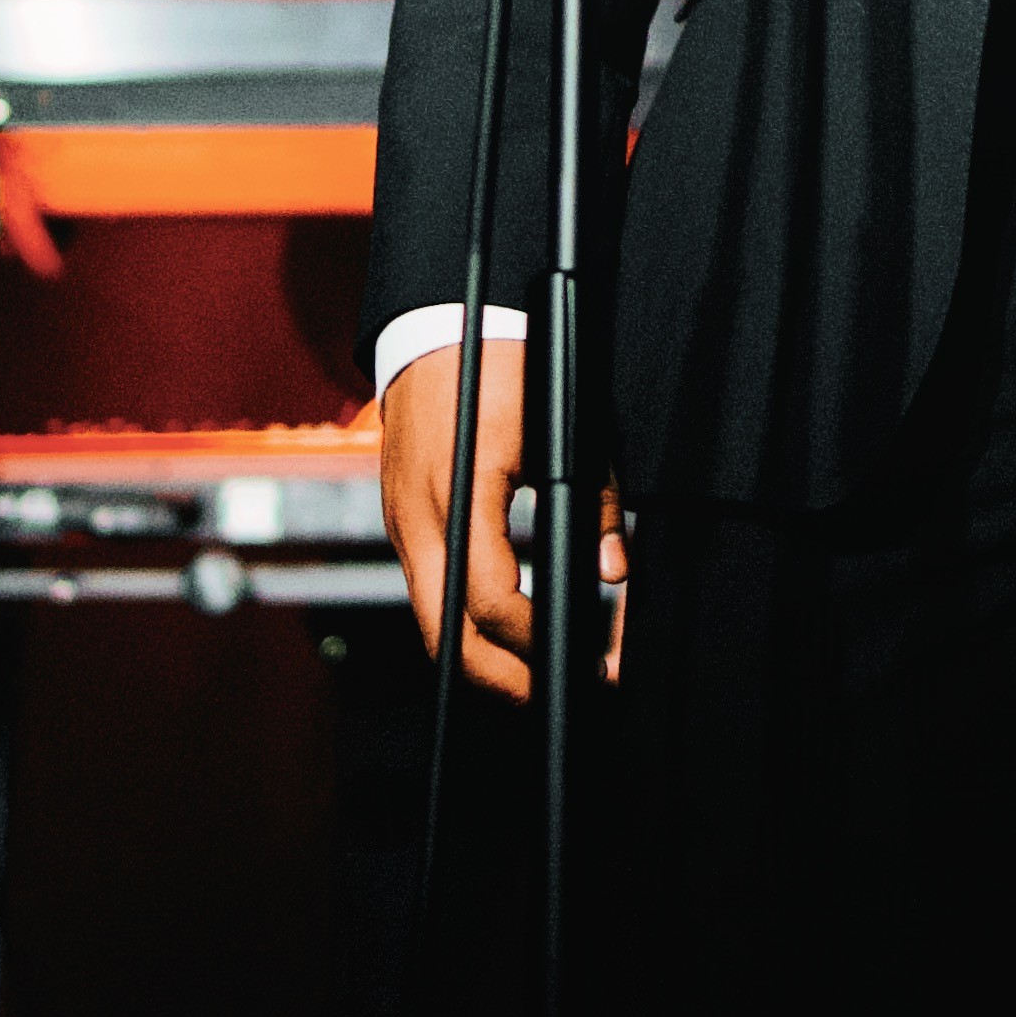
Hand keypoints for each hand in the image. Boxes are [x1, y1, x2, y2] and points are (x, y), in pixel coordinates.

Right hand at [377, 336, 626, 709]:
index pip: (494, 603)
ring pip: (431, 623)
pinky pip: (428, 592)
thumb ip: (596, 502)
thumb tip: (614, 572)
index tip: (586, 657)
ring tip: (541, 669)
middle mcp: (420, 519)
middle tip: (560, 693)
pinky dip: (463, 622)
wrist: (433, 322)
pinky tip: (508, 627)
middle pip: (446, 639)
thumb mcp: (566, 426)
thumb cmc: (501, 362)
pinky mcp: (401, 520)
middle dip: (503, 681)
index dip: (541, 642)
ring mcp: (402, 523)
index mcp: (463, 493)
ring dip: (481, 657)